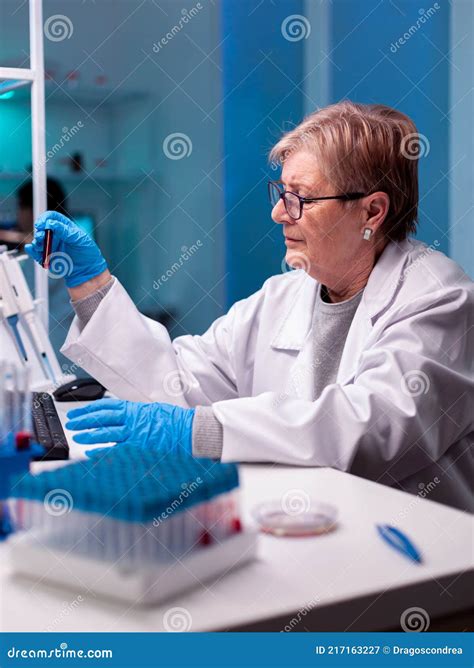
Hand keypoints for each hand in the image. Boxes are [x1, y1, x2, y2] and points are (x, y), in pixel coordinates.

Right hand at [24, 210, 106, 287]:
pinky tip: (31, 249)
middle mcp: (56, 235)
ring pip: (38, 241)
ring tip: (40, 246)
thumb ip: (65, 231)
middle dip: (39, 232)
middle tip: (41, 237)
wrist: (88, 271)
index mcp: (65, 227)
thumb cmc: (87, 252)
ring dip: (36, 242)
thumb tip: (51, 223)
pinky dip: (32, 251)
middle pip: (42, 229)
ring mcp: (51, 246)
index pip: (52, 217)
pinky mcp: (48, 257)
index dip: (45, 218)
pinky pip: (36, 253)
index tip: (42, 224)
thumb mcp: (79, 239)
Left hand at [65, 398, 194, 456]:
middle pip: (102, 418)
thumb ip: (136, 414)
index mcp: (135, 408)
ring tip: (77, 436)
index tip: (78, 411)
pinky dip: (102, 451)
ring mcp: (134, 434)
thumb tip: (123, 417)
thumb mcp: (153, 410)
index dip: (90, 409)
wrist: (189, 431)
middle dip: (84, 420)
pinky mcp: (138, 448)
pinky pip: (116, 449)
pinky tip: (91, 453)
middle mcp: (132, 420)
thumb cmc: (174, 421)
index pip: (106, 406)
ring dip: (89, 435)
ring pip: (106, 433)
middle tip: (71, 422)